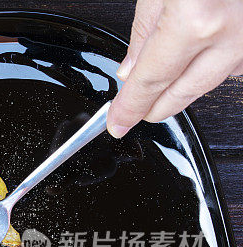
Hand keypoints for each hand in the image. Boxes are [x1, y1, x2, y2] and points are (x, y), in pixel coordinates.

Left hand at [107, 0, 242, 137]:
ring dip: (183, 85)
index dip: (130, 106)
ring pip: (211, 80)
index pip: (151, 81)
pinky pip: (233, 63)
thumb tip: (131, 70)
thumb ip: (144, 30)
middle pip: (184, 92)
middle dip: (155, 107)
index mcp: (196, 21)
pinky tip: (194, 61)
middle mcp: (231, 33)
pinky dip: (211, 65)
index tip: (118, 122)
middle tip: (134, 112)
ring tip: (159, 84)